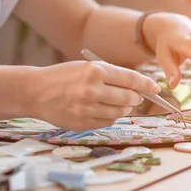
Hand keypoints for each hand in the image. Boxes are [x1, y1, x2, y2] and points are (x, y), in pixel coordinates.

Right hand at [26, 61, 160, 130]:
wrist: (35, 92)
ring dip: (122, 108)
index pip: (131, 80)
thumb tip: (140, 88)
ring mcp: (87, 109)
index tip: (155, 88)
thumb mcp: (87, 67)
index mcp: (95, 71)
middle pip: (129, 98)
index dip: (147, 85)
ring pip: (121, 112)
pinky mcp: (83, 123)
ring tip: (113, 102)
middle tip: (133, 96)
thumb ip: (112, 76)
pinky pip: (108, 122)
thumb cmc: (64, 76)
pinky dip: (109, 117)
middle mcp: (92, 90)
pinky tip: (99, 109)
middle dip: (134, 97)